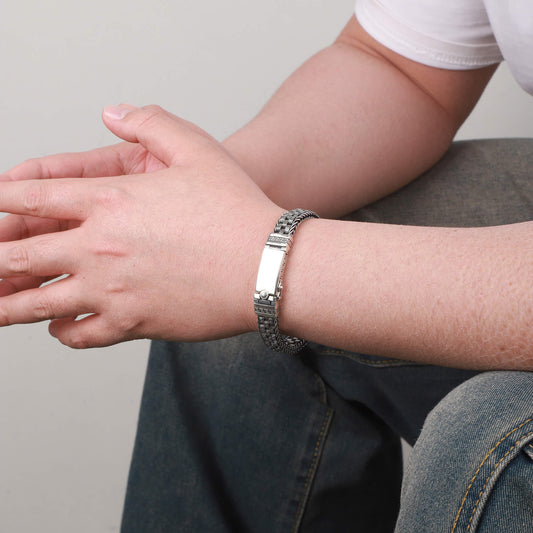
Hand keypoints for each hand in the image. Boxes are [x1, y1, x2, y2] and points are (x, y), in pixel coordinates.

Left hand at [0, 105, 281, 346]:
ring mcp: (112, 290)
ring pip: (38, 303)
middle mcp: (99, 247)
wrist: (266, 266)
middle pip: (19, 256)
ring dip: (8, 306)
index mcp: (110, 201)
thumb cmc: (236, 210)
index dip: (2, 201)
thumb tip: (113, 112)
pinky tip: (58, 327)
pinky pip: (80, 333)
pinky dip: (61, 332)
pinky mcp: (133, 324)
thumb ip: (151, 122)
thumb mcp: (198, 148)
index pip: (32, 199)